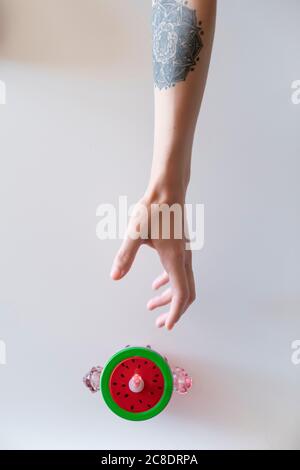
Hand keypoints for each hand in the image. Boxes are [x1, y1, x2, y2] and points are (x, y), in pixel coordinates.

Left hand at [110, 194, 195, 329]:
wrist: (167, 190)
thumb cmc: (153, 209)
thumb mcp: (135, 233)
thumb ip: (125, 256)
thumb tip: (115, 276)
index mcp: (174, 258)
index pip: (181, 294)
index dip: (175, 312)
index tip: (166, 325)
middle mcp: (183, 258)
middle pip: (185, 292)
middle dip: (173, 310)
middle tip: (158, 321)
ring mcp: (184, 253)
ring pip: (183, 283)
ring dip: (170, 297)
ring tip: (151, 305)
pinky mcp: (180, 247)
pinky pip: (179, 272)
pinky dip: (169, 283)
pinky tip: (156, 284)